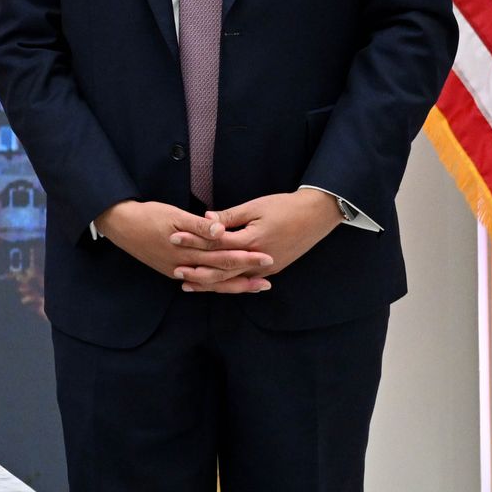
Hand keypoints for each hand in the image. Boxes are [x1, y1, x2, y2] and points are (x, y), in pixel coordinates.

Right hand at [95, 199, 273, 292]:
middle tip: (268, 280)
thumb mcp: (173, 215)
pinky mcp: (170, 270)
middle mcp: (184, 264)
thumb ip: (199, 225)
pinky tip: (221, 287)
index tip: (266, 257)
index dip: (246, 257)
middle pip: (220, 272)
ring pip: (209, 282)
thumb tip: (222, 231)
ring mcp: (176, 270)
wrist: (119, 224)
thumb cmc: (147, 215)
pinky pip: (197, 282)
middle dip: (245, 275)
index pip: (223, 255)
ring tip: (252, 287)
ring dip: (232, 285)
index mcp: (188, 249)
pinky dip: (211, 285)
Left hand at [176, 188, 343, 285]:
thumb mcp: (255, 207)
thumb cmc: (285, 206)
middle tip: (175, 271)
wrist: (317, 215)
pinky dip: (228, 282)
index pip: (216, 243)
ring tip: (189, 284)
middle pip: (222, 268)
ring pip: (233, 279)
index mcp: (252, 240)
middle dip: (197, 270)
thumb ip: (229, 216)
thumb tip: (206, 219)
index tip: (173, 238)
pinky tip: (215, 284)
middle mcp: (259, 258)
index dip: (194, 241)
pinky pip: (245, 279)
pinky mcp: (273, 269)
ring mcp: (267, 267)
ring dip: (210, 282)